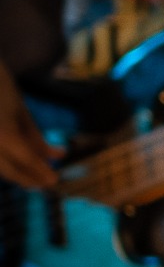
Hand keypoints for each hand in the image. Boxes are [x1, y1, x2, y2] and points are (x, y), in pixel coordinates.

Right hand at [0, 61, 59, 188]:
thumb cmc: (0, 85)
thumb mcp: (20, 110)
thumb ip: (34, 135)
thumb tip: (52, 155)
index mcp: (4, 135)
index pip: (27, 160)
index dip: (41, 171)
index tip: (55, 180)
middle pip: (8, 170)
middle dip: (28, 178)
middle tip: (46, 181)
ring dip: (16, 172)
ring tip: (34, 173)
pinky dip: (5, 162)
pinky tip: (17, 162)